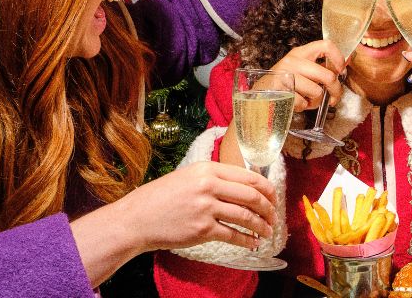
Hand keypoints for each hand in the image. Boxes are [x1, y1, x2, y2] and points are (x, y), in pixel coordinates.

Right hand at [112, 161, 275, 251]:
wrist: (136, 219)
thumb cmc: (161, 198)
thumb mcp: (188, 176)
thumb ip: (215, 178)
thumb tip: (244, 187)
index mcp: (208, 169)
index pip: (249, 177)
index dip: (267, 189)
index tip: (274, 197)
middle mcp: (209, 185)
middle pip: (252, 196)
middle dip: (269, 208)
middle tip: (274, 217)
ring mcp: (206, 207)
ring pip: (246, 216)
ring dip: (261, 226)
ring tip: (267, 232)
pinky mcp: (202, 229)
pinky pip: (233, 235)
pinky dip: (246, 240)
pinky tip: (252, 243)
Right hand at [268, 40, 346, 111]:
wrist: (260, 94)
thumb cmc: (286, 82)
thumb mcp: (303, 69)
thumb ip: (322, 66)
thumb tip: (346, 62)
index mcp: (302, 52)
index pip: (326, 45)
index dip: (338, 58)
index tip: (341, 70)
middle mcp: (293, 60)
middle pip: (327, 75)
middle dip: (335, 91)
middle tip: (334, 98)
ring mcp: (286, 74)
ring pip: (316, 91)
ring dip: (315, 102)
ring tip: (307, 100)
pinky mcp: (280, 89)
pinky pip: (302, 102)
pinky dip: (302, 107)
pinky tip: (296, 103)